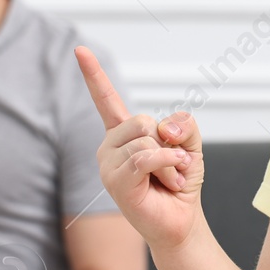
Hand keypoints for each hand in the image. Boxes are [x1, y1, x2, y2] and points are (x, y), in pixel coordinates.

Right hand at [75, 46, 203, 250]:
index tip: (80, 49)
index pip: (106, 99)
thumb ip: (182, 123)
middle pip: (142, 120)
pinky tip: (168, 182)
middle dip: (167, 142)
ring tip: (168, 178)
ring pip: (145, 139)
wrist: (181, 220)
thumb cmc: (180, 182)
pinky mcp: (115, 183)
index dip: (94, 74)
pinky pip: (145, 157)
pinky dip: (166, 165)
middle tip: (169, 166)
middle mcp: (109, 146)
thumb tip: (164, 129)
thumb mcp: (189, 144)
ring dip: (170, 160)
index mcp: (123, 133)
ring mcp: (108, 165)